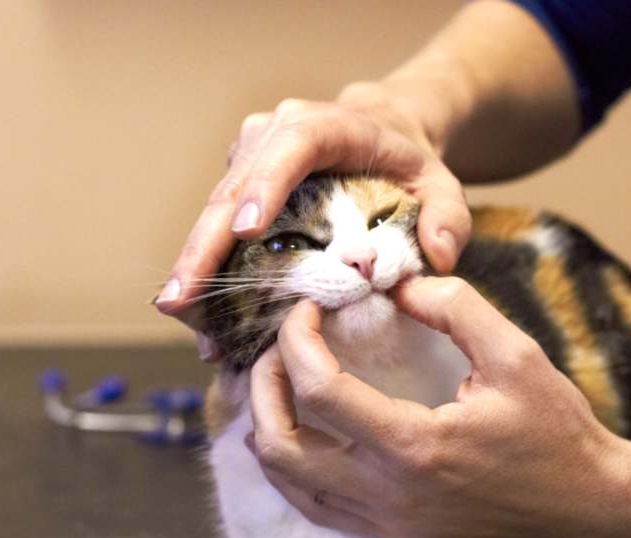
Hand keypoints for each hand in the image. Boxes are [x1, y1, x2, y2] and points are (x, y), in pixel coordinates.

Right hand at [154, 85, 471, 360]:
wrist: (384, 130)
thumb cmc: (411, 162)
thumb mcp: (444, 185)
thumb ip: (450, 218)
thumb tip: (440, 259)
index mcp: (328, 125)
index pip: (292, 148)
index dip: (265, 187)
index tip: (245, 230)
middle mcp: (276, 132)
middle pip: (233, 189)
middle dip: (203, 246)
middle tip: (179, 300)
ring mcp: (251, 155)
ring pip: (215, 210)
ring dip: (195, 264)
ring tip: (182, 319)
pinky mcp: (241, 180)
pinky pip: (219, 224)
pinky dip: (209, 267)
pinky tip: (200, 316)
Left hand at [246, 276, 630, 537]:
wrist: (584, 504)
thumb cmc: (554, 429)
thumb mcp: (515, 354)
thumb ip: (453, 307)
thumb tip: (397, 284)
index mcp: (414, 445)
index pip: (319, 389)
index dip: (297, 338)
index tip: (308, 306)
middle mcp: (386, 493)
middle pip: (278, 444)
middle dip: (263, 383)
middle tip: (280, 343)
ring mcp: (384, 520)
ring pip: (285, 482)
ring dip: (269, 424)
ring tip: (285, 380)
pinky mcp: (390, 531)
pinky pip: (312, 504)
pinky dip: (291, 464)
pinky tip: (306, 428)